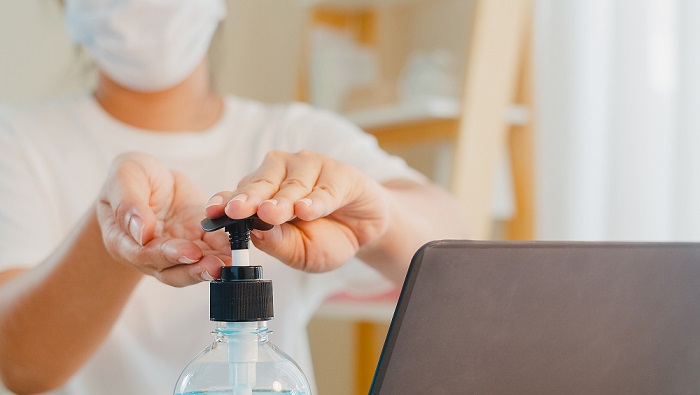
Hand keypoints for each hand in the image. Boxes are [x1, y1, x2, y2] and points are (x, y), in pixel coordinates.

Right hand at [97, 153, 229, 285]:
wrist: (150, 177)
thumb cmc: (130, 178)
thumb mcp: (123, 178)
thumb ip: (128, 204)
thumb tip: (139, 232)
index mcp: (124, 240)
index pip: (143, 254)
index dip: (166, 255)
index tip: (187, 253)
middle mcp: (151, 252)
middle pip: (171, 269)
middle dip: (194, 269)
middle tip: (214, 267)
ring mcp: (177, 247)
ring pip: (193, 265)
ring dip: (212, 267)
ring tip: (230, 264)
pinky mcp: (199, 238)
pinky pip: (212, 248)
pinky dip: (225, 251)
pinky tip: (239, 251)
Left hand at [204, 150, 391, 272]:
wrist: (365, 232)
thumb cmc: (326, 239)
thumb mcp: (299, 252)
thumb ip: (277, 243)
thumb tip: (255, 233)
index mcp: (262, 192)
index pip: (238, 194)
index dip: (226, 202)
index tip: (214, 213)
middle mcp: (282, 174)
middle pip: (261, 183)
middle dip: (249, 198)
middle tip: (237, 210)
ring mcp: (310, 168)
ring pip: (292, 184)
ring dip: (282, 200)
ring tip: (272, 214)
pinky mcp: (339, 171)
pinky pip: (326, 187)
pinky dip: (317, 200)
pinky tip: (307, 210)